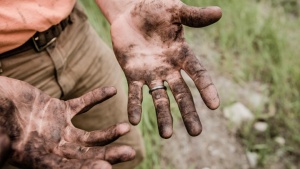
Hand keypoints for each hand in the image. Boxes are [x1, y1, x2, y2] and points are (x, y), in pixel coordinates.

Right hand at [0, 76, 134, 168]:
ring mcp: (58, 129)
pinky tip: (112, 90)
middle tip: (130, 154)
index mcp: (39, 159)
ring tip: (126, 128)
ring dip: (108, 132)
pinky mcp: (60, 110)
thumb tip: (4, 158)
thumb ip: (4, 150)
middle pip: (86, 155)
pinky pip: (82, 104)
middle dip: (108, 155)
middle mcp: (53, 147)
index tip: (106, 168)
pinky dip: (96, 97)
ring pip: (89, 135)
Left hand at [109, 0, 221, 137]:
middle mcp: (168, 68)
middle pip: (181, 93)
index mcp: (182, 54)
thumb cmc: (154, 9)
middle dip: (188, 112)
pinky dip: (134, 106)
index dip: (206, 88)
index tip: (215, 105)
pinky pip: (134, 93)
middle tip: (196, 133)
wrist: (128, 11)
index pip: (198, 73)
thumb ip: (194, 16)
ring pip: (159, 98)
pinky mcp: (132, 74)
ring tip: (166, 135)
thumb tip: (219, 12)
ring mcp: (151, 73)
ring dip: (163, 116)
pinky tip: (134, 121)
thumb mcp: (175, 11)